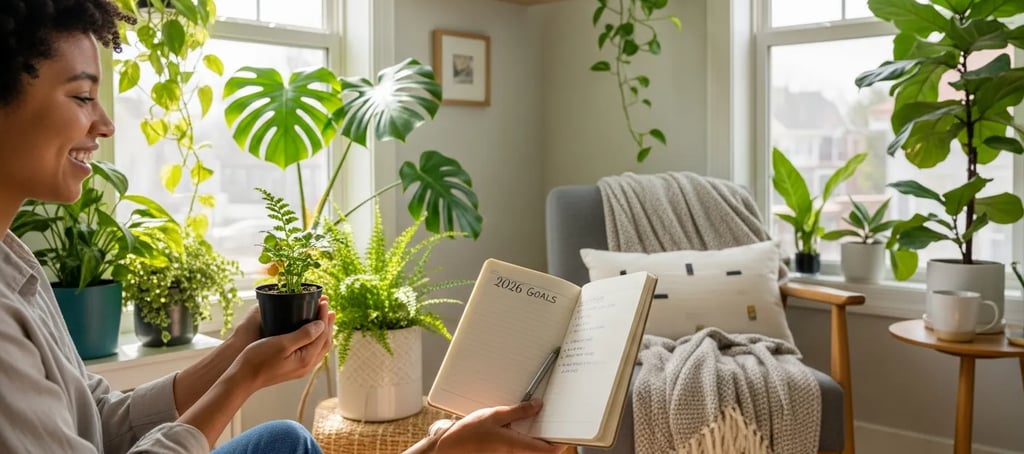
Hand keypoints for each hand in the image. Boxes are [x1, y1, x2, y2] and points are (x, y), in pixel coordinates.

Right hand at [227, 298, 334, 391]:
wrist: (243, 378)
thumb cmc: (259, 359)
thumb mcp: (282, 343)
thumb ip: (304, 334)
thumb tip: (321, 324)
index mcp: (307, 359)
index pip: (323, 334)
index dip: (324, 317)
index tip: (323, 302)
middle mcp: (307, 366)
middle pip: (324, 342)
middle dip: (327, 324)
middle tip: (327, 307)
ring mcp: (301, 368)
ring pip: (319, 348)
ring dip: (323, 332)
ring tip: (323, 318)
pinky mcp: (293, 368)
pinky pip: (311, 352)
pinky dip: (315, 339)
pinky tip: (310, 334)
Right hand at [434, 400, 562, 453]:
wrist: (450, 448)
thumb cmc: (468, 434)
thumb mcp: (495, 415)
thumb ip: (518, 411)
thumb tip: (538, 406)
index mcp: (516, 446)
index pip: (548, 450)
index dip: (561, 442)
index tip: (567, 430)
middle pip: (542, 450)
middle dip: (549, 436)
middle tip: (552, 419)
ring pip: (532, 449)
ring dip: (537, 437)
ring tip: (536, 418)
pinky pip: (522, 448)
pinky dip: (526, 438)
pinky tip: (521, 425)